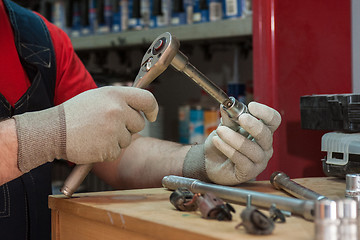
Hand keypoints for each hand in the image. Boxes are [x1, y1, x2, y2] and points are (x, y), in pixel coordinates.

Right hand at [13, 86, 157, 171]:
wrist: (53, 131)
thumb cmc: (73, 114)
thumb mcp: (97, 97)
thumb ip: (119, 100)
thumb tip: (139, 107)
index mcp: (115, 95)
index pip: (147, 98)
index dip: (152, 108)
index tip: (151, 115)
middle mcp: (117, 110)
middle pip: (139, 123)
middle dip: (128, 127)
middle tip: (108, 126)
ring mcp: (114, 130)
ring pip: (128, 139)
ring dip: (116, 139)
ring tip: (96, 133)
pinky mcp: (110, 148)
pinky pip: (117, 151)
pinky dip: (107, 150)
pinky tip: (93, 143)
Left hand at [183, 102, 280, 184]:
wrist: (210, 162)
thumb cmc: (222, 144)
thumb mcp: (224, 127)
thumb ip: (227, 118)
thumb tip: (226, 105)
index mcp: (263, 132)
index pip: (273, 120)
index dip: (265, 113)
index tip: (252, 106)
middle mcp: (265, 147)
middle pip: (266, 135)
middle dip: (253, 125)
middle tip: (241, 117)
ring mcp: (259, 161)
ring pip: (252, 149)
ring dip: (235, 138)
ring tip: (220, 130)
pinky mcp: (249, 172)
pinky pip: (241, 160)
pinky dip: (228, 149)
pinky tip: (218, 141)